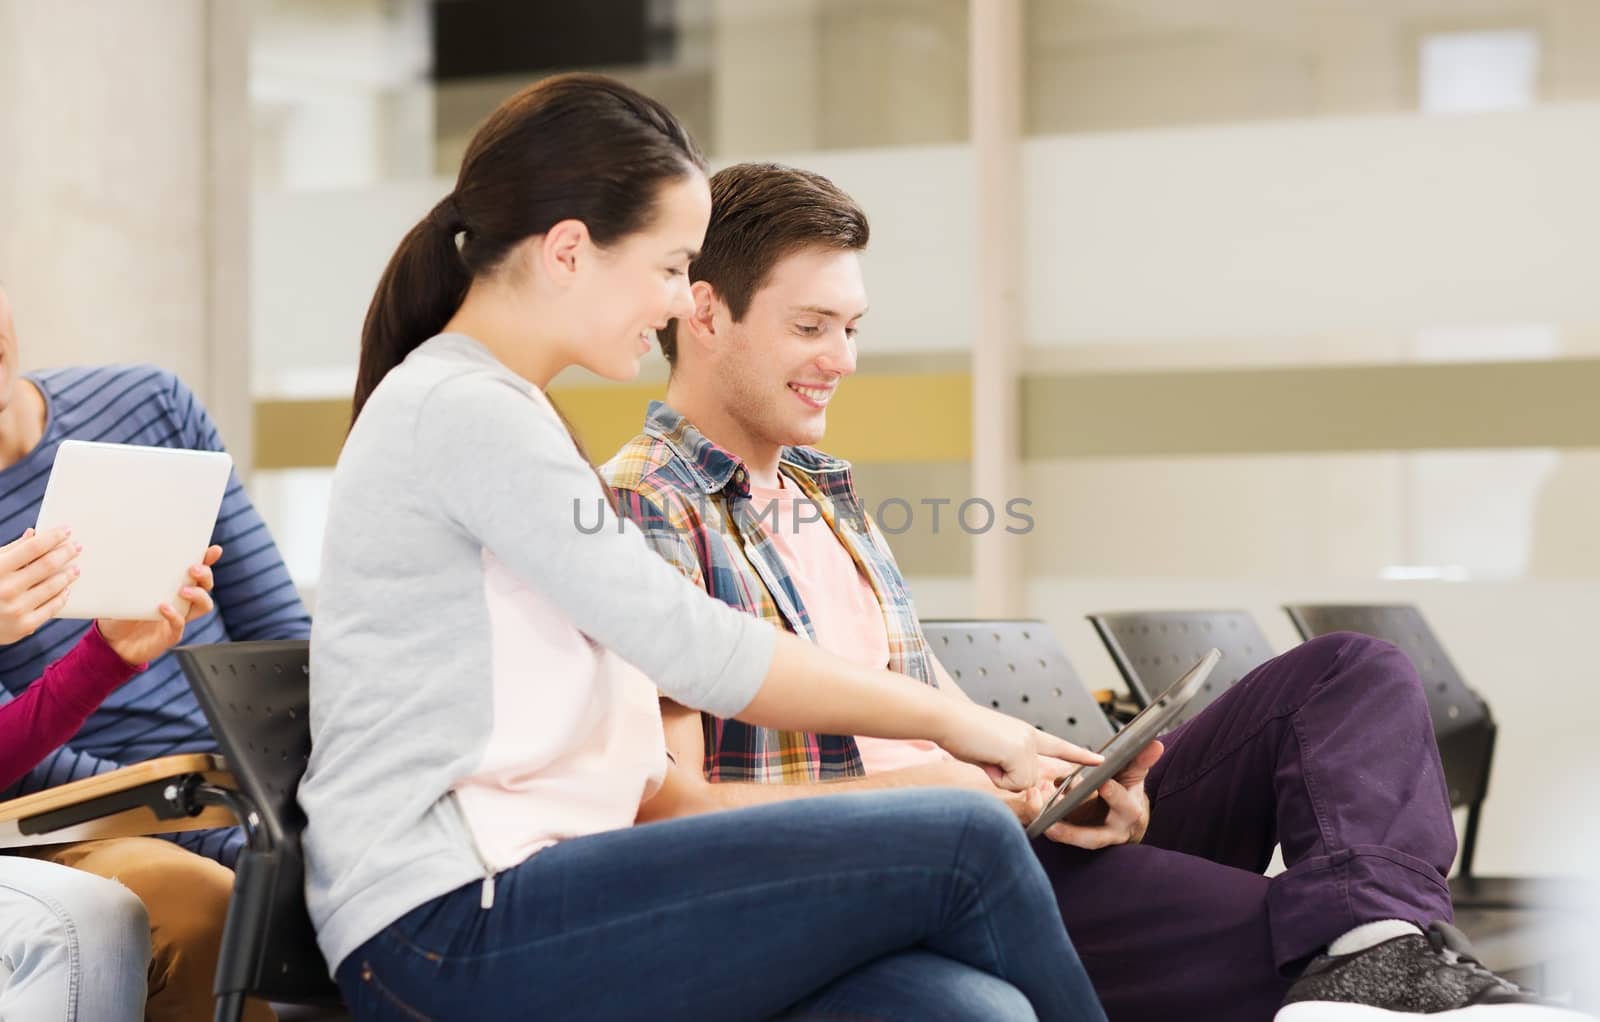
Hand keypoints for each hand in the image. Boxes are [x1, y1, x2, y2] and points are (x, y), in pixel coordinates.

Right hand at [0, 528, 79, 643]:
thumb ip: (10, 550)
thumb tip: (34, 533)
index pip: (33, 547)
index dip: (53, 537)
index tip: (67, 530)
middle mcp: (6, 589)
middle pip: (47, 565)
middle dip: (66, 553)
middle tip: (78, 546)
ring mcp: (16, 609)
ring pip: (53, 586)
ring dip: (68, 575)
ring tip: (76, 568)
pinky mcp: (24, 626)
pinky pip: (52, 607)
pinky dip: (62, 596)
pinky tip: (66, 589)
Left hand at [98, 546, 221, 665]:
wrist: (112, 645)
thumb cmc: (118, 616)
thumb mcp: (120, 592)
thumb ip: (126, 578)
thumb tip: (120, 556)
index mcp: (172, 588)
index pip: (195, 571)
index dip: (207, 560)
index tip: (214, 550)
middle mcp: (180, 602)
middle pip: (206, 586)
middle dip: (205, 575)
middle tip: (193, 569)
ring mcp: (178, 618)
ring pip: (204, 605)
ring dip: (198, 595)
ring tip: (183, 591)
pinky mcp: (170, 635)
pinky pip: (180, 624)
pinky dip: (175, 615)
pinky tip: (163, 608)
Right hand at [935, 702, 1102, 790]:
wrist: (946, 718)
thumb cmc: (960, 733)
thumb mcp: (990, 753)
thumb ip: (1008, 767)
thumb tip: (1019, 783)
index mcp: (1025, 733)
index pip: (1057, 745)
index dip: (1079, 755)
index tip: (1100, 760)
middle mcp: (1030, 737)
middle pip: (1031, 777)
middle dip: (1007, 777)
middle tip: (987, 755)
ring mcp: (1028, 744)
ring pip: (1022, 782)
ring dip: (1000, 776)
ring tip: (984, 754)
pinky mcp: (1021, 752)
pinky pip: (1014, 783)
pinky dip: (997, 777)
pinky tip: (986, 757)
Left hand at [1036, 739, 1163, 848]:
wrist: (1124, 817)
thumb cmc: (1126, 792)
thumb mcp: (1134, 775)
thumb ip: (1141, 760)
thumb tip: (1155, 744)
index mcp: (1129, 811)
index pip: (1125, 804)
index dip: (1115, 795)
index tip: (1104, 783)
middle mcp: (1113, 830)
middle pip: (1096, 835)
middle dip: (1078, 828)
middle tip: (1059, 813)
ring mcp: (1095, 838)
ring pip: (1077, 841)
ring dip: (1061, 833)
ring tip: (1045, 824)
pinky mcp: (1079, 840)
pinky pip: (1063, 837)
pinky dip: (1050, 827)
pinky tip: (1037, 816)